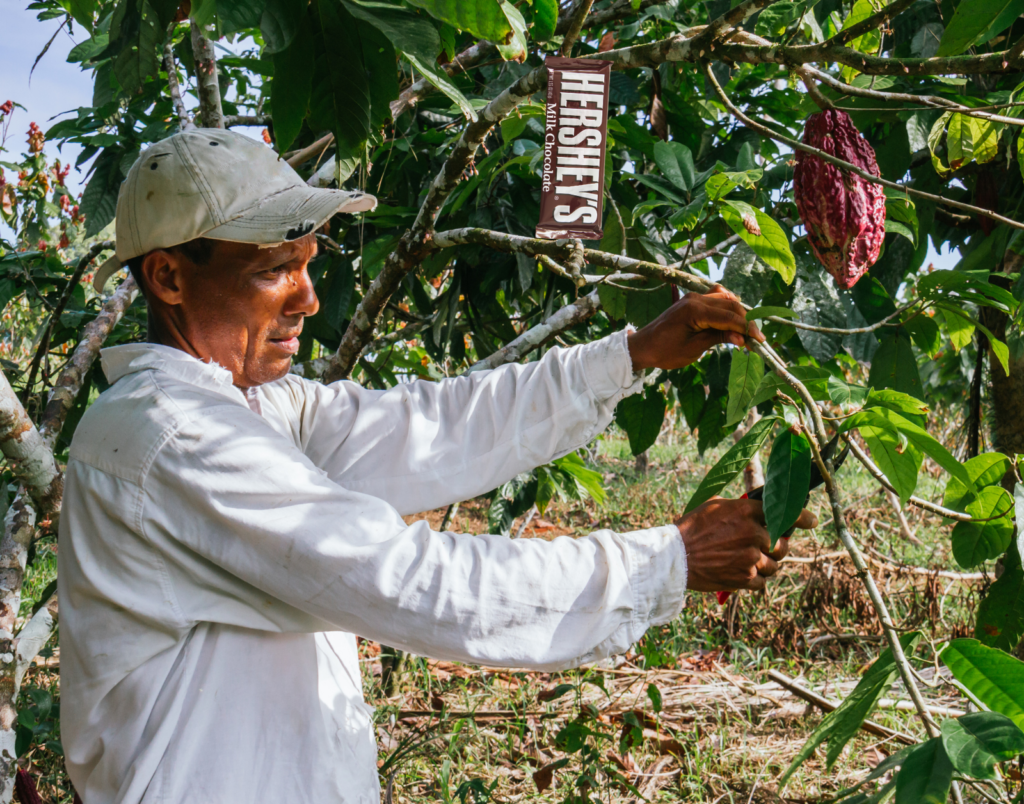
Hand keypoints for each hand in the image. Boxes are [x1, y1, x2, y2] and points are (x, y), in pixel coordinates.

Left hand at [626, 284, 763, 371]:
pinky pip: (716, 298)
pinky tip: (733, 319)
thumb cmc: (665, 351)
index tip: (759, 341)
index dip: (747, 328)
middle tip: (756, 339)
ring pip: (725, 299)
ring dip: (738, 314)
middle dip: (746, 321)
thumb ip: (718, 338)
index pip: (729, 317)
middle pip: (730, 305)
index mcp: (694, 310)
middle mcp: (695, 299)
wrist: (644, 346)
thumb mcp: (694, 349)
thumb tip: (742, 338)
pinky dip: (727, 307)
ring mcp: (693, 297)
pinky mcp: (692, 301)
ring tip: (746, 331)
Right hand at [675, 497, 816, 591]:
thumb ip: (740, 507)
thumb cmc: (692, 528)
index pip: (784, 512)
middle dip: (776, 547)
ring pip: (774, 565)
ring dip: (765, 565)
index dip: (802, 517)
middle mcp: (753, 533)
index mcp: (746, 511)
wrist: (676, 556)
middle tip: (765, 548)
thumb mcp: (715, 506)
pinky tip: (742, 574)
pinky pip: (763, 582)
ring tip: (748, 562)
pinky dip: (756, 580)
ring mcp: (750, 557)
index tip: (812, 520)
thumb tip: (758, 507)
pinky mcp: (745, 578)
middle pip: (781, 545)